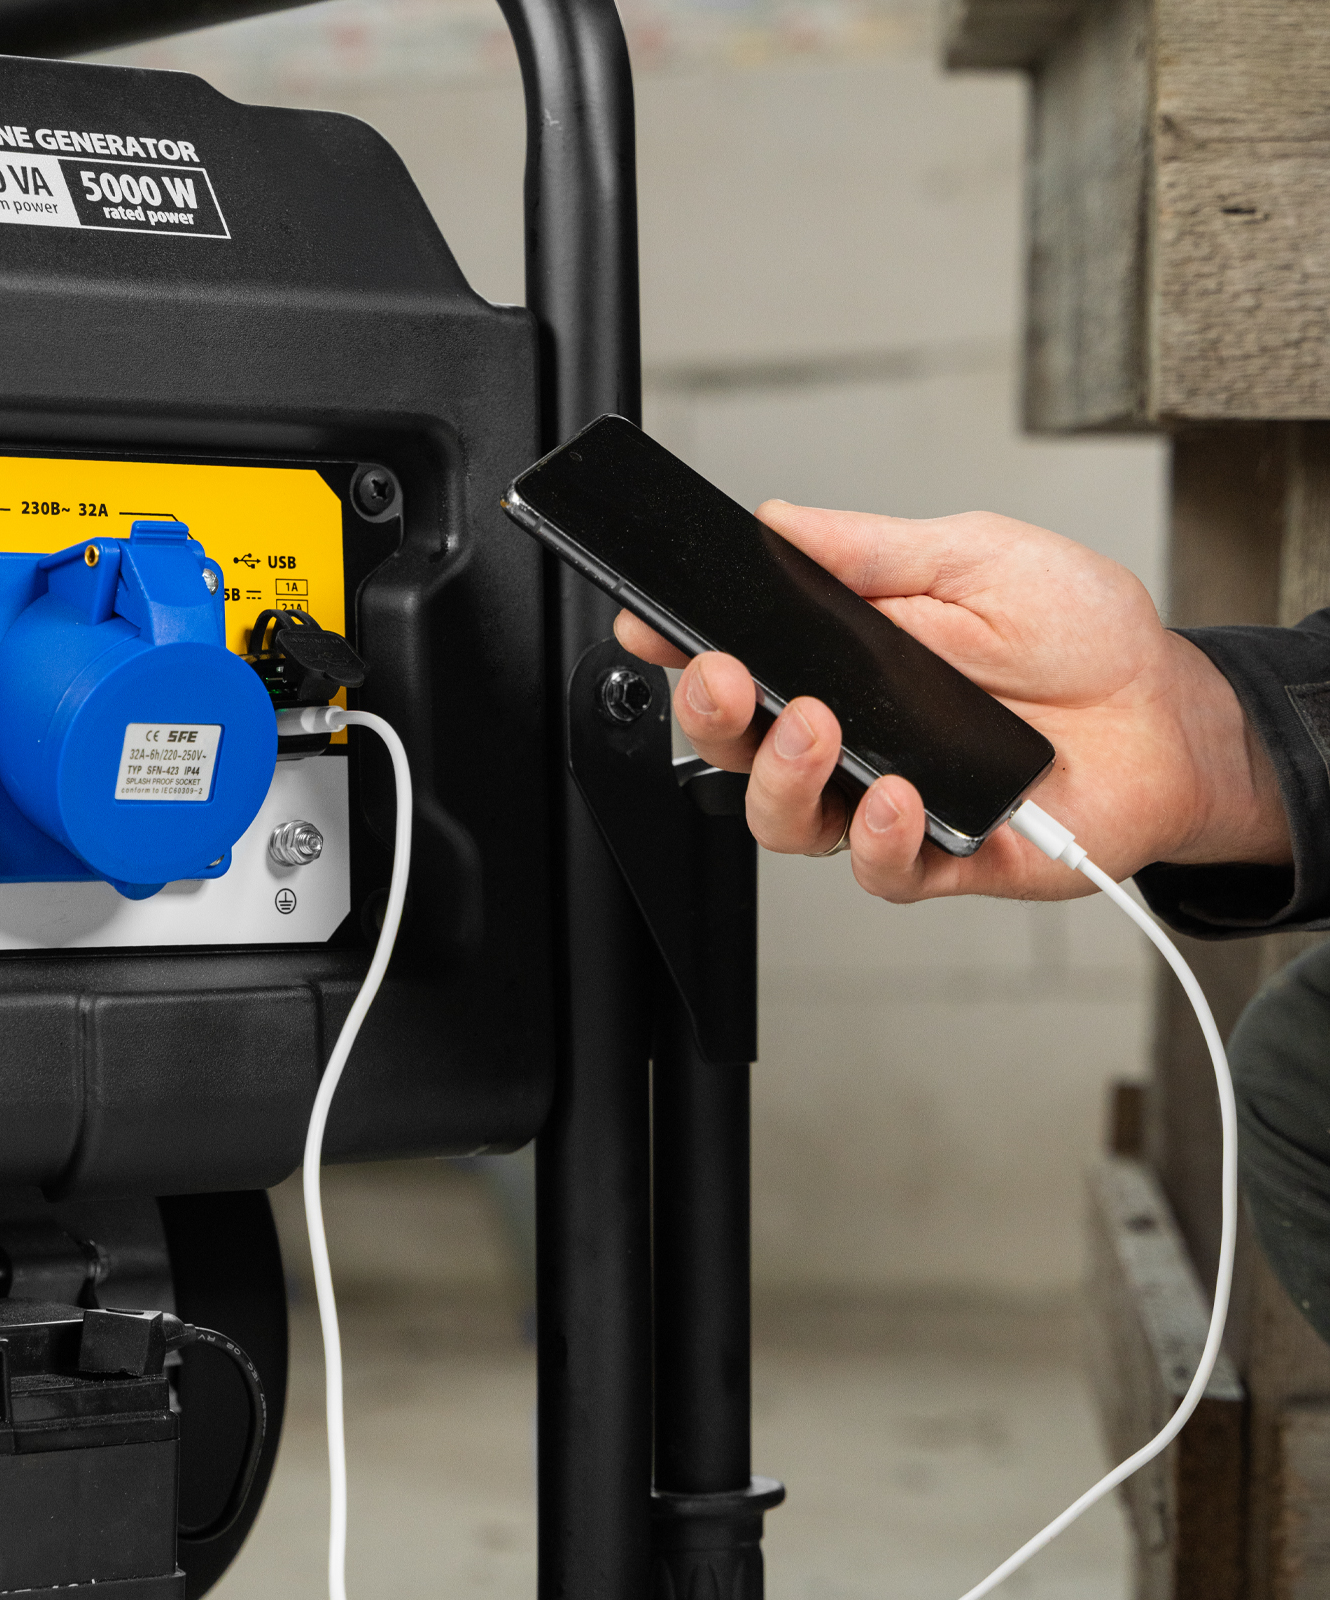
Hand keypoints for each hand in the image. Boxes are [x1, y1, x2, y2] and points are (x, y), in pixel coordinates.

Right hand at [616, 502, 1289, 900]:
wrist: (1169, 712)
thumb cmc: (1080, 634)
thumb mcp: (974, 557)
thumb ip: (869, 550)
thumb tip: (778, 522)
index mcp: (843, 663)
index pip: (740, 662)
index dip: (683, 650)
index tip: (651, 625)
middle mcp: (850, 738)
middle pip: (738, 749)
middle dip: (713, 716)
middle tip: (730, 680)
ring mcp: (887, 800)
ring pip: (785, 821)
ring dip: (782, 778)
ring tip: (819, 732)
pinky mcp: (941, 857)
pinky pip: (878, 869)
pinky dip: (875, 838)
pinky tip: (896, 795)